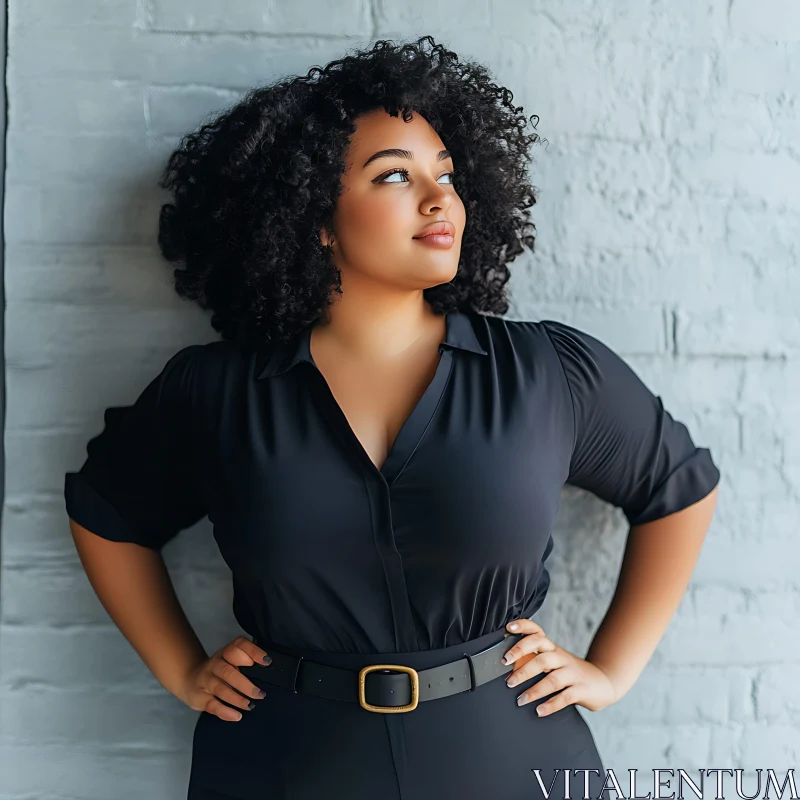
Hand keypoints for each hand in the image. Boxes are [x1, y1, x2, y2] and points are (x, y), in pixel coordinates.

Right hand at [178, 635, 272, 721]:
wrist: (189, 678)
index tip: (267, 662)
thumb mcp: (231, 660)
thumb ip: (247, 661)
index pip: (238, 646)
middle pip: (228, 672)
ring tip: (250, 706)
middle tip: (260, 694)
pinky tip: (237, 716)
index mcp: (227, 652)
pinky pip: (211, 704)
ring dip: (237, 699)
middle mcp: (215, 663)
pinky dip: (225, 712)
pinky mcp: (199, 697)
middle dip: (245, 684)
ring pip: (220, 688)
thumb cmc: (221, 669)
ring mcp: (206, 680)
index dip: (253, 652)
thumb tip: (270, 668)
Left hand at [502, 619, 617, 715]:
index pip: (537, 631)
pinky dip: (551, 705)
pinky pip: (566, 697)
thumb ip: (534, 658)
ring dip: (534, 691)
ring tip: (520, 700)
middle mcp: (561, 657)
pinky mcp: (582, 690)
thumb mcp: (553, 660)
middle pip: (542, 656)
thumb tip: (506, 663)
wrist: (603, 682)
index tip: (508, 628)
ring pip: (552, 679)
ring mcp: (573, 673)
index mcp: (552, 648)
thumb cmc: (569, 672)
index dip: (523, 627)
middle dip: (523, 667)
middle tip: (508, 680)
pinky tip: (539, 711)